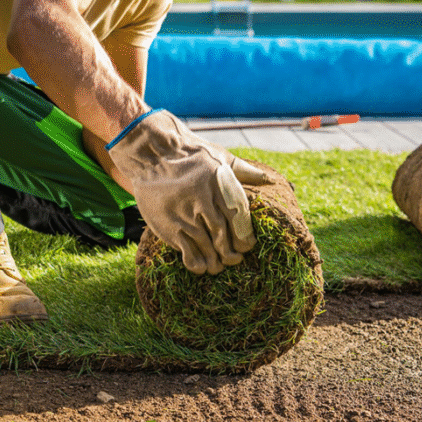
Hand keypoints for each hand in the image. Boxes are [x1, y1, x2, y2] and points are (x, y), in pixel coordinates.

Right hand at [107, 109, 271, 273]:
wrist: (152, 154)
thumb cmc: (189, 156)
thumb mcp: (219, 157)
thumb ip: (243, 171)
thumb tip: (269, 180)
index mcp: (219, 184)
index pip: (238, 217)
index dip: (244, 236)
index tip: (246, 247)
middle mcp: (202, 200)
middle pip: (222, 233)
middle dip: (230, 252)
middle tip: (234, 260)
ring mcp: (184, 213)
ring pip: (205, 244)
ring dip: (214, 260)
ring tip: (217, 267)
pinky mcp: (168, 225)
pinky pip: (185, 249)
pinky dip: (195, 262)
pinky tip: (200, 267)